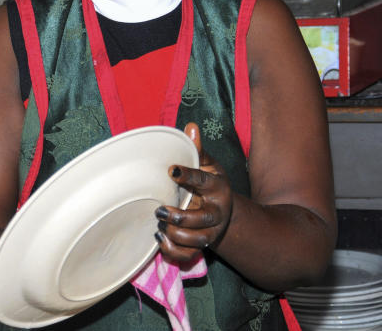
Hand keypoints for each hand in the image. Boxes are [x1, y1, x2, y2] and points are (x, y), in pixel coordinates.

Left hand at [154, 122, 233, 263]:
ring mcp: (210, 232)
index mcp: (218, 188)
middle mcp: (217, 213)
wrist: (221, 211)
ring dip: (174, 233)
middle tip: (159, 209)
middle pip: (202, 220)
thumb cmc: (209, 182)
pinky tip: (160, 237)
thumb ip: (197, 149)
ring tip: (159, 222)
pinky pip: (187, 255)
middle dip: (179, 217)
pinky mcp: (201, 246)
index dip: (188, 176)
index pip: (204, 182)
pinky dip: (172, 250)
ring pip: (195, 241)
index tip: (171, 170)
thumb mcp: (207, 164)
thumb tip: (190, 127)